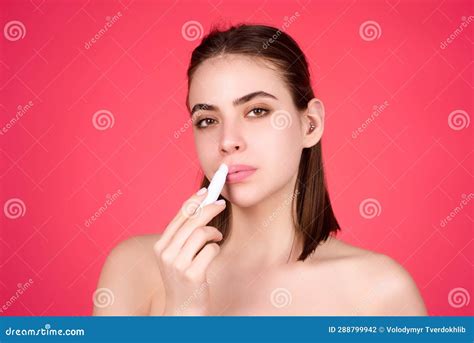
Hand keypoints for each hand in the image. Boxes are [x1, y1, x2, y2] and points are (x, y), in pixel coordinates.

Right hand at [153, 188, 225, 314]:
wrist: (182, 310)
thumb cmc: (184, 279)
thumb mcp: (176, 255)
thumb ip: (183, 235)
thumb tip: (199, 205)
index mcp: (161, 246)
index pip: (179, 215)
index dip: (194, 200)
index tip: (207, 191)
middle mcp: (166, 253)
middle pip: (191, 220)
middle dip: (209, 207)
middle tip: (222, 203)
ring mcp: (177, 265)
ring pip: (201, 232)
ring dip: (214, 232)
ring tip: (217, 237)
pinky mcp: (192, 275)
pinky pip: (211, 250)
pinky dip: (216, 248)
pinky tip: (214, 252)